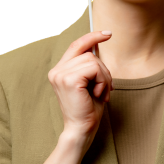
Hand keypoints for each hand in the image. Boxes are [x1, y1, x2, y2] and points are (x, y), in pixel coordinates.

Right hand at [48, 31, 113, 147]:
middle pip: (88, 53)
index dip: (92, 37)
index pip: (76, 45)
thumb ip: (90, 65)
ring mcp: (60, 75)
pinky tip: (97, 94)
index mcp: (59, 70)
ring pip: (93, 61)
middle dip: (103, 70)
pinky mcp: (69, 80)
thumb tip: (97, 45)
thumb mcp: (90, 82)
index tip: (107, 33)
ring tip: (100, 92)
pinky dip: (102, 81)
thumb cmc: (88, 109)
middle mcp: (56, 71)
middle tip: (105, 88)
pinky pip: (94, 69)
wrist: (81, 130)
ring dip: (104, 77)